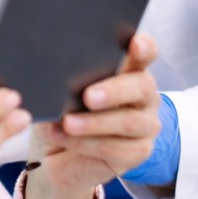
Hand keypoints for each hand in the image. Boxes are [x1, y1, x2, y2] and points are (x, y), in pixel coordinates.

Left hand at [24, 33, 161, 198]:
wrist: (53, 155)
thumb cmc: (59, 112)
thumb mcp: (59, 91)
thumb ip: (66, 77)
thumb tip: (52, 68)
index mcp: (127, 70)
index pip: (145, 53)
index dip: (144, 47)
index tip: (135, 44)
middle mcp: (142, 95)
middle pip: (141, 87)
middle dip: (113, 91)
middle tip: (87, 97)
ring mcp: (144, 124)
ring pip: (128, 122)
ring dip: (94, 122)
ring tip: (67, 122)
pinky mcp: (138, 152)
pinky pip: (115, 148)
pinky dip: (85, 142)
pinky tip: (62, 136)